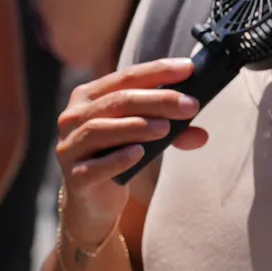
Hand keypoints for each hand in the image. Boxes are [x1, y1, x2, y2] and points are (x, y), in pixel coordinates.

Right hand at [54, 59, 205, 242]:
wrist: (91, 201)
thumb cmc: (115, 157)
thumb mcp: (141, 137)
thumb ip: (168, 131)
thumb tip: (202, 134)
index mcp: (89, 96)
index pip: (126, 76)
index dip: (158, 71)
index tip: (188, 69)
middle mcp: (73, 116)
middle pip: (117, 101)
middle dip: (157, 100)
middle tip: (189, 105)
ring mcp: (70, 146)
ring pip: (100, 129)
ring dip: (136, 126)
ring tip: (167, 128)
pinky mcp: (74, 178)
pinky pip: (94, 167)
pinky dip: (117, 158)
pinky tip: (139, 154)